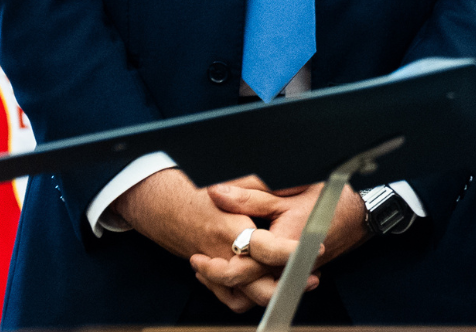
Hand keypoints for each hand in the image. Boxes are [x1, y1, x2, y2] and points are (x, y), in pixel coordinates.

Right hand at [112, 168, 314, 311]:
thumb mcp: (235, 178)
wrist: (161, 204)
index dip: (292, 253)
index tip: (315, 249)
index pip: (265, 249)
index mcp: (230, 229)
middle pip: (257, 285)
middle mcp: (222, 254)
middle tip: (311, 276)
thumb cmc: (197, 190)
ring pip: (245, 296)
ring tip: (296, 282)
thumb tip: (290, 181)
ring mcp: (214, 268)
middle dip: (287, 284)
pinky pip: (230, 297)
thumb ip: (260, 186)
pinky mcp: (209, 275)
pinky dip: (249, 296)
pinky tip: (268, 283)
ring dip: (271, 293)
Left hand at [189, 175, 369, 305]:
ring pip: (256, 294)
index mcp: (287, 246)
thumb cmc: (326, 199)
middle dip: (218, 279)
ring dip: (231, 285)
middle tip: (197, 265)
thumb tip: (215, 192)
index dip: (217, 266)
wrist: (358, 212)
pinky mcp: (296, 275)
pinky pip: (266, 289)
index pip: (244, 268)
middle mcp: (291, 266)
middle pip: (247, 288)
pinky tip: (233, 269)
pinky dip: (247, 283)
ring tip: (208, 270)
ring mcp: (294, 274)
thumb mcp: (286, 193)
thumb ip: (249, 198)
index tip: (198, 257)